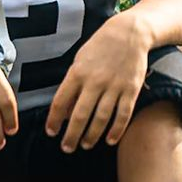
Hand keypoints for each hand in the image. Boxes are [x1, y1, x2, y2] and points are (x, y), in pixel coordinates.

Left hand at [46, 13, 148, 151]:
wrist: (129, 33)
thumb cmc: (100, 47)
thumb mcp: (80, 60)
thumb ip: (73, 83)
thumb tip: (66, 107)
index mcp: (77, 73)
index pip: (61, 101)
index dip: (54, 119)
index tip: (51, 132)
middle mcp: (94, 82)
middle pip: (80, 115)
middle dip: (71, 135)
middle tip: (66, 148)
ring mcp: (114, 87)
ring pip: (101, 118)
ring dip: (92, 135)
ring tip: (85, 145)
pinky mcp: (131, 90)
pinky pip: (122, 115)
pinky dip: (116, 130)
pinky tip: (109, 141)